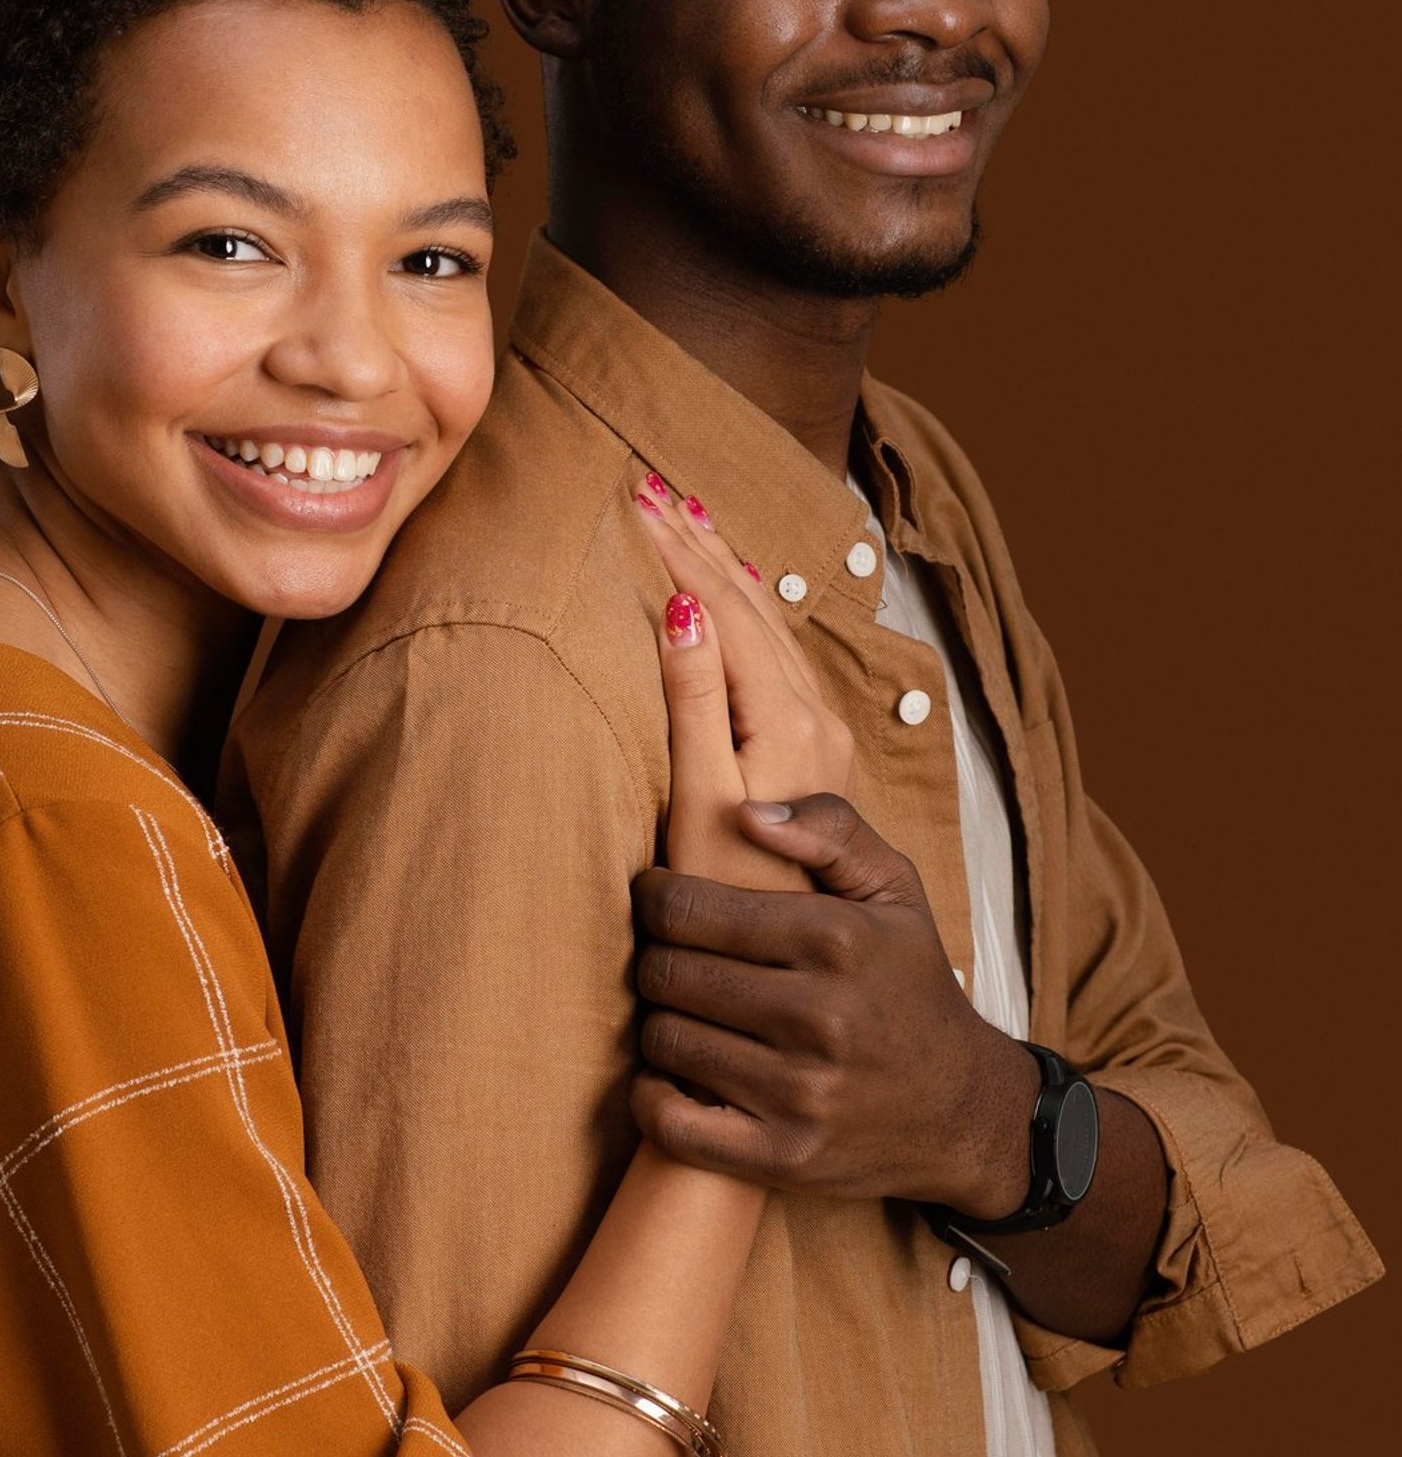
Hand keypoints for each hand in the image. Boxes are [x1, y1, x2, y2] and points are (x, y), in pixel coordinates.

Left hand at [629, 793, 1040, 1214]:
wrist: (964, 1111)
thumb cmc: (910, 987)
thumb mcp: (896, 892)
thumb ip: (830, 829)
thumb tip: (745, 813)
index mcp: (837, 939)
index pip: (689, 910)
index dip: (655, 899)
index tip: (658, 900)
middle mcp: (818, 1016)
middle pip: (667, 974)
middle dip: (656, 960)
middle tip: (672, 960)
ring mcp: (800, 1093)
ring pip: (664, 1042)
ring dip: (660, 1024)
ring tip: (686, 1014)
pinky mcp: (784, 1156)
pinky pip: (670, 1123)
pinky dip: (651, 1096)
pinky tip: (670, 1076)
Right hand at [637, 472, 854, 891]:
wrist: (794, 967)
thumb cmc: (728, 895)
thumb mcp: (698, 800)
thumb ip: (694, 700)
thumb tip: (683, 608)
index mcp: (785, 719)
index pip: (726, 610)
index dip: (678, 553)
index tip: (634, 501)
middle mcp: (816, 717)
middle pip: (755, 608)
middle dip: (700, 545)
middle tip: (652, 489)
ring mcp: (821, 734)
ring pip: (772, 626)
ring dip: (729, 568)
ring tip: (692, 519)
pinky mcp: (813, 754)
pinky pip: (781, 655)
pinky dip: (752, 610)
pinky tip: (742, 596)